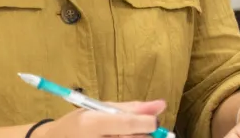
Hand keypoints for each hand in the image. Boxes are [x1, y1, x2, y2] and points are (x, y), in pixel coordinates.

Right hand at [40, 101, 165, 137]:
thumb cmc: (78, 124)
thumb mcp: (98, 110)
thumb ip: (130, 108)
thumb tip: (161, 105)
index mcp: (93, 123)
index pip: (129, 124)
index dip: (148, 122)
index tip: (154, 121)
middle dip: (144, 133)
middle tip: (134, 129)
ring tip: (120, 134)